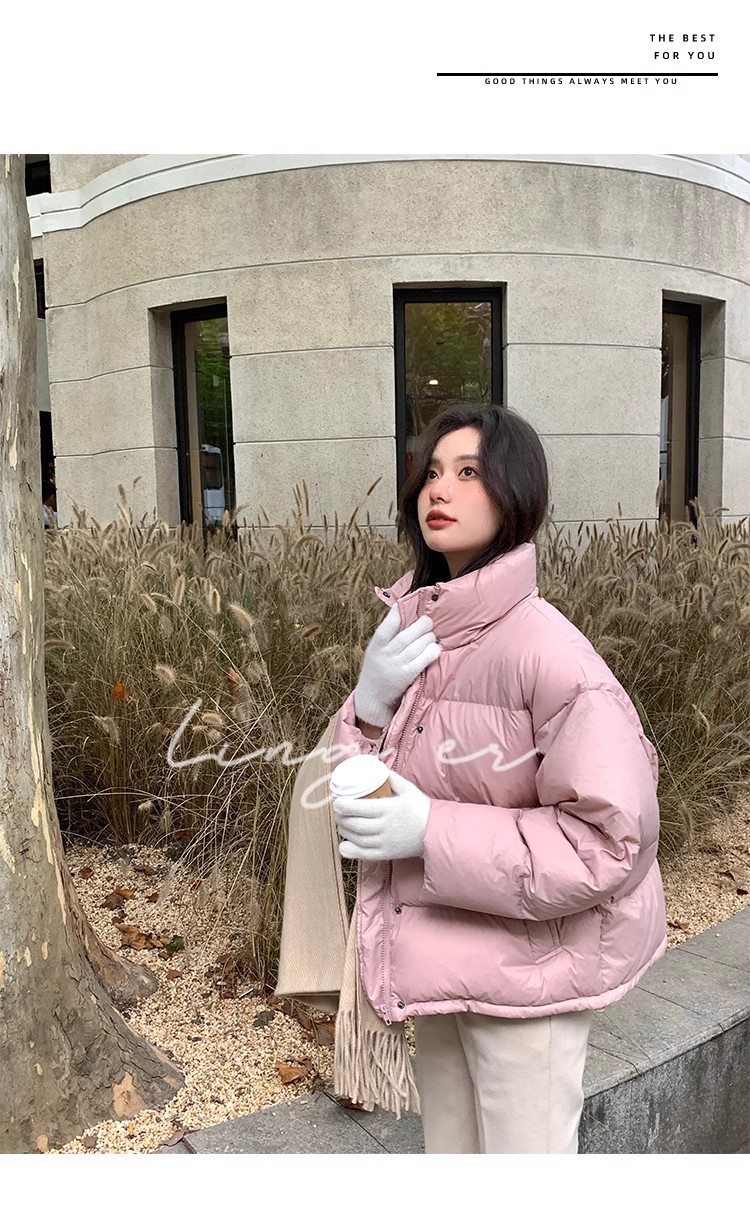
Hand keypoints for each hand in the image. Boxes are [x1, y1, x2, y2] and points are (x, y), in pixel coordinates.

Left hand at [333, 768, 431, 860]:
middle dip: (340, 817)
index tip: (337, 801)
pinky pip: (363, 854)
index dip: (342, 805)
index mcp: (389, 809)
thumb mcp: (408, 789)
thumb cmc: (421, 809)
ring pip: (355, 838)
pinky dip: (349, 850)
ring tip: (342, 823)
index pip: (358, 808)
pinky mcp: (386, 854)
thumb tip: (375, 766)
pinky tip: (344, 844)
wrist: (435, 832)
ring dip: (343, 830)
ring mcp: (385, 842)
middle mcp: (385, 827)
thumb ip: (391, 778)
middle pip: (353, 824)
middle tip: (338, 811)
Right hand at [353, 602, 440, 728]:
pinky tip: (435, 648)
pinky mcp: (407, 676)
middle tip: (428, 622)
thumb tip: (402, 612)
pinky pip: (423, 660)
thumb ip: (387, 635)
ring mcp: (396, 665)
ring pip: (417, 646)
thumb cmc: (376, 669)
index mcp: (376, 645)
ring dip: (428, 638)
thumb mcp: (375, 651)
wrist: (372, 697)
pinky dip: (431, 652)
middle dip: (421, 625)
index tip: (406, 605)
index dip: (397, 613)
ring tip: (432, 635)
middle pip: (406, 635)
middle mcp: (385, 654)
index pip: (387, 626)